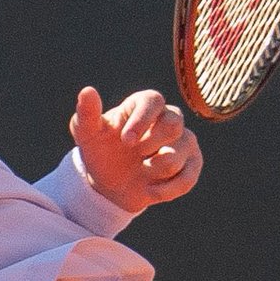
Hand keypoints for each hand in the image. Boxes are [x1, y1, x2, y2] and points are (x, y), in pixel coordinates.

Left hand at [71, 87, 202, 213]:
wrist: (110, 184)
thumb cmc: (100, 150)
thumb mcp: (87, 134)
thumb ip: (87, 113)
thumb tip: (87, 91)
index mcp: (144, 105)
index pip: (154, 100)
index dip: (142, 119)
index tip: (125, 140)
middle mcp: (169, 118)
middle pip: (173, 123)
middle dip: (150, 143)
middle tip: (134, 154)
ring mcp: (184, 141)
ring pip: (179, 153)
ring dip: (154, 169)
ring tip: (141, 169)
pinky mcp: (192, 164)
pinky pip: (187, 178)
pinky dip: (165, 189)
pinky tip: (149, 189)